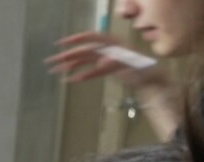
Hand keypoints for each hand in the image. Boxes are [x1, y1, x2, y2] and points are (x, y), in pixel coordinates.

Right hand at [46, 31, 170, 93]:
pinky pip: (90, 71)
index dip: (76, 40)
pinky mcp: (106, 69)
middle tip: (51, 62)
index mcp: (113, 43)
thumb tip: (100, 61)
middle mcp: (108, 49)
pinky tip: (70, 80)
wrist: (152, 80)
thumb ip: (117, 62)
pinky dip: (80, 75)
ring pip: (84, 61)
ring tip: (56, 72)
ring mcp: (106, 59)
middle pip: (83, 50)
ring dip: (69, 66)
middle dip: (66, 56)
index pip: (91, 37)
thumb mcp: (132, 65)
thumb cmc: (145, 71)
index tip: (61, 44)